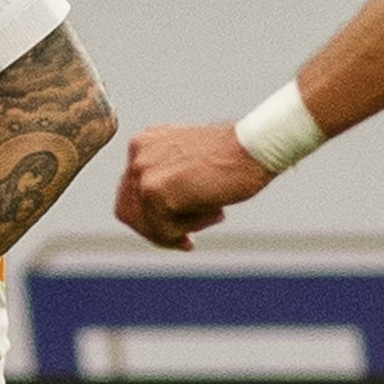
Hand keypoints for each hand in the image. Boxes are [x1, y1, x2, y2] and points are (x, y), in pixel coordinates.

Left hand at [114, 122, 271, 247]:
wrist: (254, 149)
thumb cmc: (232, 158)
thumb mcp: (188, 165)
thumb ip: (167, 182)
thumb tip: (153, 221)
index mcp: (144, 144)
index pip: (131, 194)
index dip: (150, 218)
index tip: (175, 230)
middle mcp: (138, 154)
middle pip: (129, 212)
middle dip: (157, 231)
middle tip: (186, 239)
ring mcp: (144, 171)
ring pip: (147, 224)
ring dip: (177, 231)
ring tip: (212, 216)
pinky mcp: (155, 191)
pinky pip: (162, 230)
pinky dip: (188, 231)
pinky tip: (215, 213)